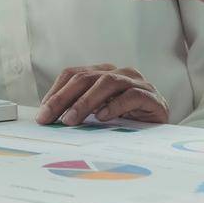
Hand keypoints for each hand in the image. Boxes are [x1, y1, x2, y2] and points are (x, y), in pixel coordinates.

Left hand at [37, 64, 168, 125]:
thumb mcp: (97, 113)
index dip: (55, 92)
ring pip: (106, 83)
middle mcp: (118, 73)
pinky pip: (131, 96)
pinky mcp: (151, 96)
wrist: (161, 130)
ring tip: (71, 119)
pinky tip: (102, 117)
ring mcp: (136, 82)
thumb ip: (78, 110)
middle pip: (85, 78)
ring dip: (85, 102)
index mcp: (102, 72)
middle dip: (63, 98)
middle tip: (50, 117)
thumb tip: (48, 117)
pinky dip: (114, 106)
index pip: (73, 74)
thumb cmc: (126, 120)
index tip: (42, 113)